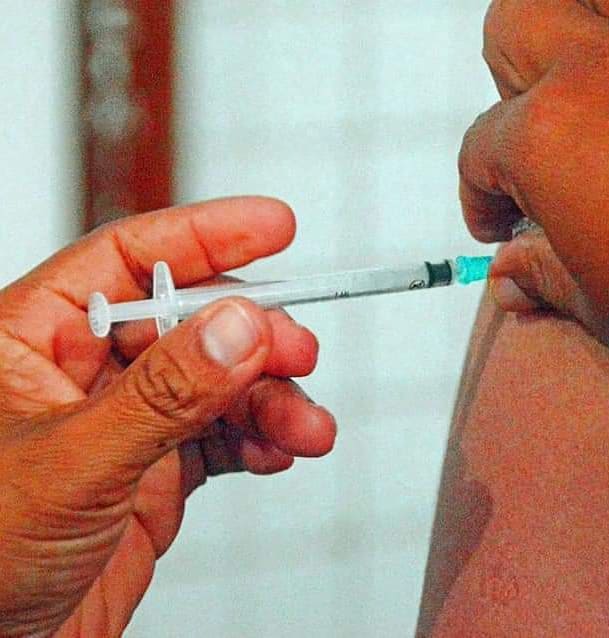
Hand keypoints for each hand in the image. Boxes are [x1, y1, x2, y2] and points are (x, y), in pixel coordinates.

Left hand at [0, 197, 335, 636]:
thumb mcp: (71, 465)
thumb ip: (161, 395)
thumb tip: (236, 328)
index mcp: (38, 338)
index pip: (130, 260)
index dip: (206, 235)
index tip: (275, 226)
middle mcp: (88, 371)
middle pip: (192, 322)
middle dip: (254, 336)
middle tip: (298, 353)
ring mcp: (129, 421)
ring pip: (219, 384)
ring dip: (271, 401)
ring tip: (306, 429)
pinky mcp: (158, 470)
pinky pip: (224, 437)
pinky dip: (260, 440)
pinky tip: (280, 450)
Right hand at [459, 1, 608, 333]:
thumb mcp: (607, 307)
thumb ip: (543, 278)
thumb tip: (513, 277)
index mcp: (550, 135)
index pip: (480, 151)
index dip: (479, 195)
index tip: (499, 222)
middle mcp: (604, 65)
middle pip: (515, 28)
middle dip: (508, 84)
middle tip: (529, 135)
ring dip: (572, 25)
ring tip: (586, 82)